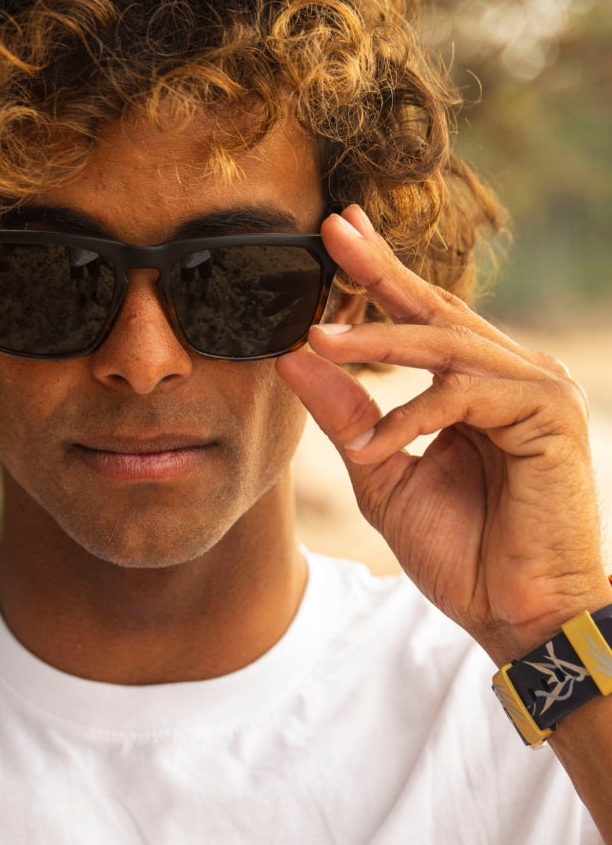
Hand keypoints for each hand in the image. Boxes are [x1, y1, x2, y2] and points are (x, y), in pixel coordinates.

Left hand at [277, 205, 611, 665]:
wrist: (518, 616)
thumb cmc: (464, 554)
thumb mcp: (384, 475)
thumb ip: (347, 416)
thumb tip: (293, 357)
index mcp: (480, 385)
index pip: (424, 317)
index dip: (380, 273)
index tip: (335, 231)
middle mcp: (515, 375)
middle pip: (439, 308)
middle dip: (381, 267)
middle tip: (332, 228)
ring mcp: (539, 389)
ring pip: (448, 344)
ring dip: (379, 341)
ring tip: (319, 338)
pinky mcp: (550, 413)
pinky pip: (468, 393)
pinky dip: (415, 414)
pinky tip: (380, 444)